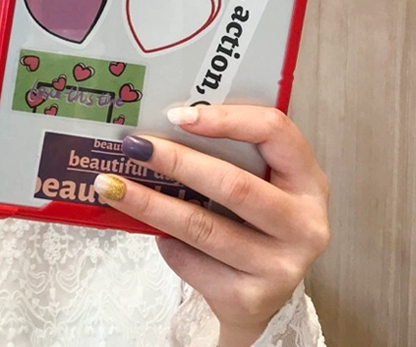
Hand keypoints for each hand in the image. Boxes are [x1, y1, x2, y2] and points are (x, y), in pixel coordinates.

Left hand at [92, 105, 329, 346]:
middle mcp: (304, 225)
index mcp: (307, 181)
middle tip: (133, 145)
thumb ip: (227, 154)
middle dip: (176, 161)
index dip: (226, 118)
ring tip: (109, 185)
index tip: (175, 115)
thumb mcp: (256, 183)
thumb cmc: (250, 222)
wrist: (261, 301)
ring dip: (149, 203)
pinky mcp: (249, 299)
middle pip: (234, 185)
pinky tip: (147, 229)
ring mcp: (280, 267)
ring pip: (203, 227)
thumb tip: (158, 126)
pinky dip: (164, 243)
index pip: (275, 132)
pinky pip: (192, 261)